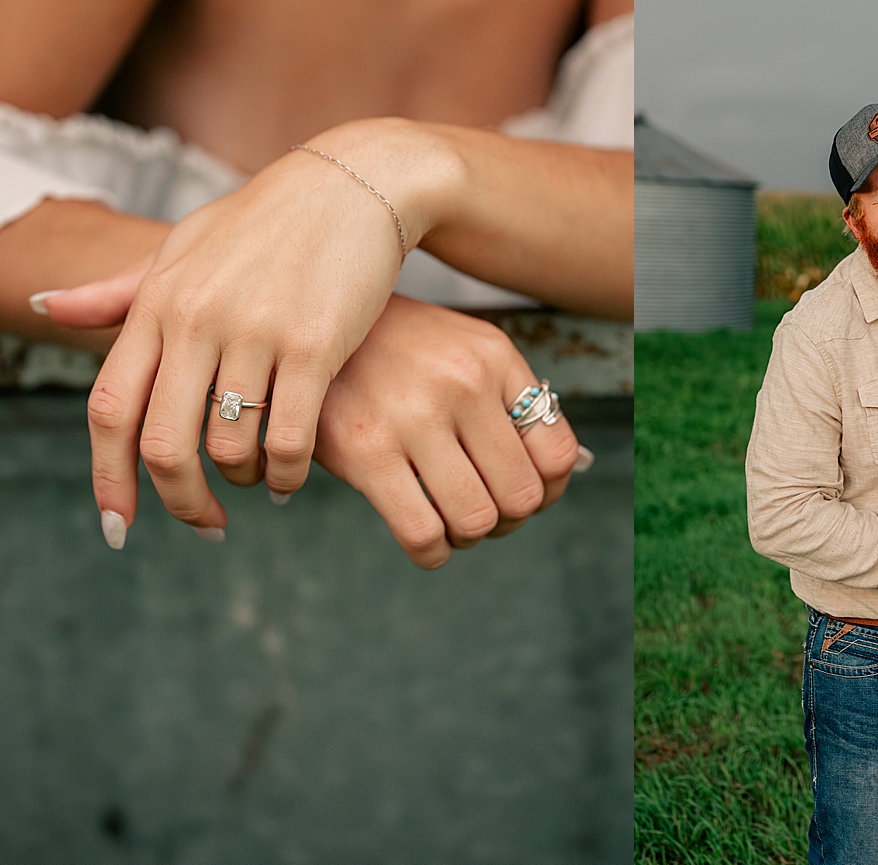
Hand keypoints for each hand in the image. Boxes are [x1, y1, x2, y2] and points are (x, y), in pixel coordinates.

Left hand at [82, 122, 433, 539]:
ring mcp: (257, 330)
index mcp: (159, 299)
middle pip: (164, 444)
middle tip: (204, 522)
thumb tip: (43, 307)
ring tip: (258, 473)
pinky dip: (287, 474)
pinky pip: (289, 439)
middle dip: (181, 501)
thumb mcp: (185, 244)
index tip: (119, 526)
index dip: (106, 478)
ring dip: (242, 479)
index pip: (109, 408)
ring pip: (229, 447)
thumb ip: (118, 289)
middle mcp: (198, 317)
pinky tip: (293, 474)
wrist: (354, 181)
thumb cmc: (264, 219)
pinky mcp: (316, 344)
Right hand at [313, 297, 584, 567]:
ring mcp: (414, 416)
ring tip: (450, 521)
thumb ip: (511, 401)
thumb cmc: (401, 351)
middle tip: (482, 512)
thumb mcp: (465, 349)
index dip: (548, 491)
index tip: (523, 493)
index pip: (557, 453)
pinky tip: (424, 535)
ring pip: (476, 520)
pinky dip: (432, 552)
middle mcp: (462, 382)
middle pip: (521, 496)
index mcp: (493, 357)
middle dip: (507, 520)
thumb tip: (562, 475)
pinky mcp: (366, 451)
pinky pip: (424, 534)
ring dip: (468, 537)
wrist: (316, 326)